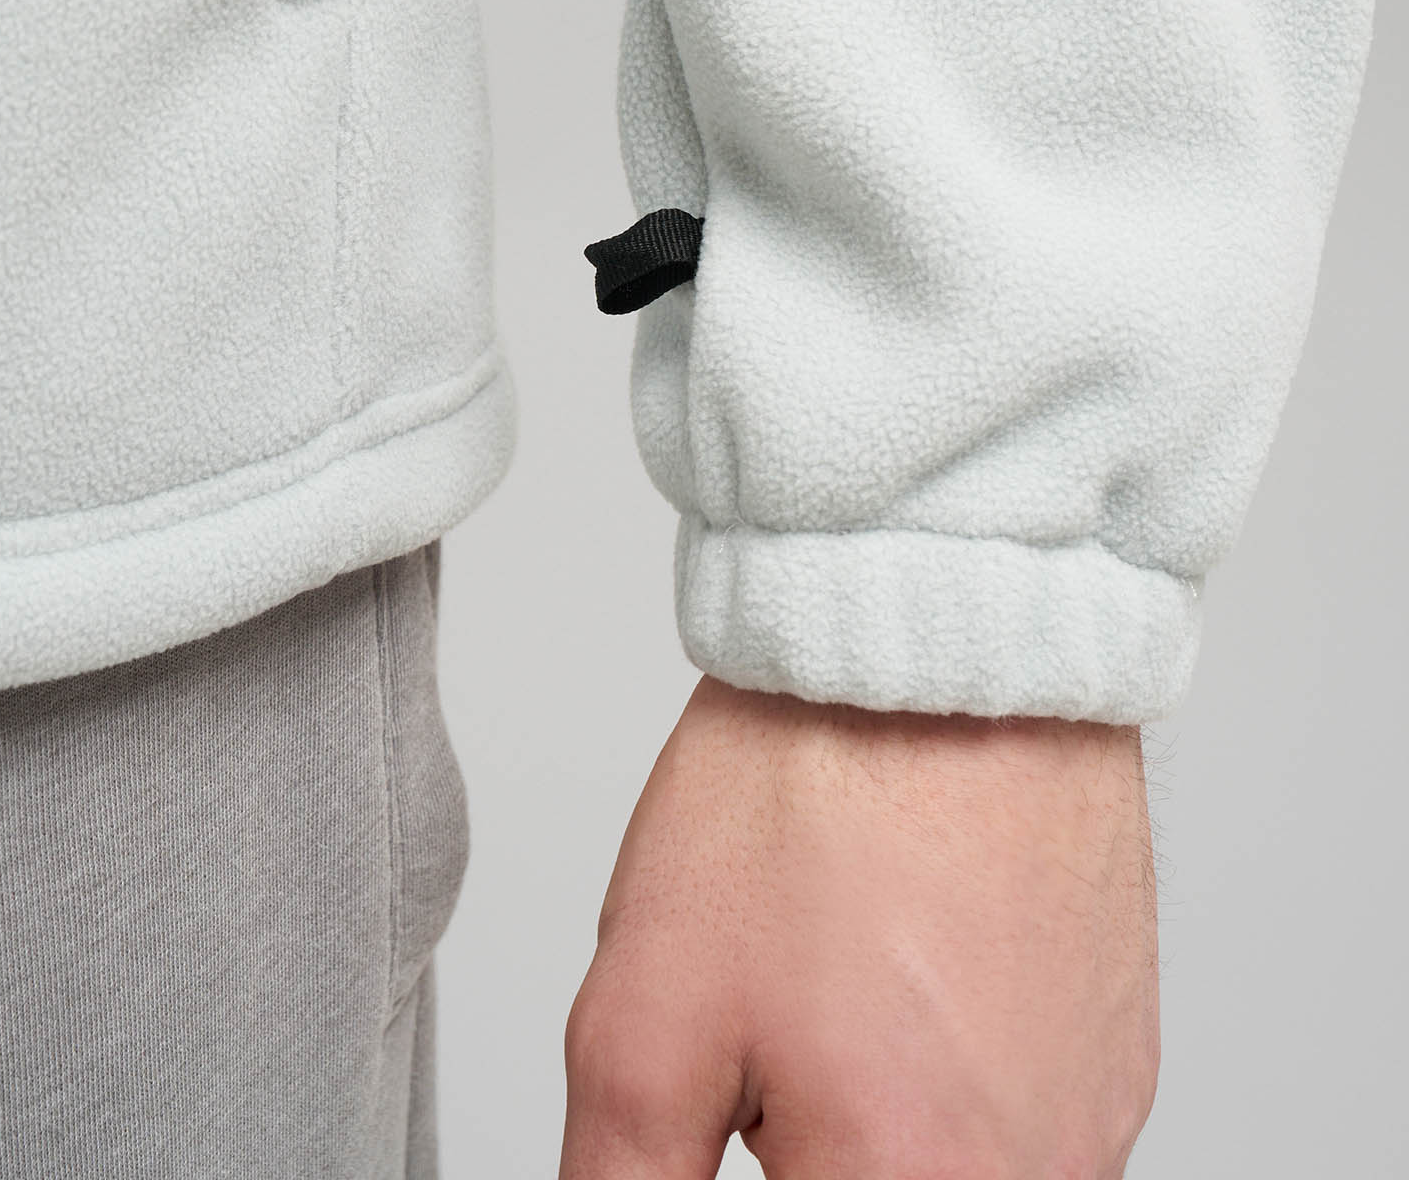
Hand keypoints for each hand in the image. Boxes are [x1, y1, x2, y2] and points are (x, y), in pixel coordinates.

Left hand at [559, 676, 1158, 1177]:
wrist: (938, 636)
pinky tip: (903, 969)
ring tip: (833, 987)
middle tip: (774, 1036)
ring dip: (882, 1121)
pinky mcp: (1119, 1058)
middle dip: (804, 1148)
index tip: (729, 1108)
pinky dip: (952, 1079)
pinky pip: (1023, 1128)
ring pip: (953, 1171)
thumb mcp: (642, 1019)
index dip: (751, 1161)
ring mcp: (1093, 1122)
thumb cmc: (809, 795)